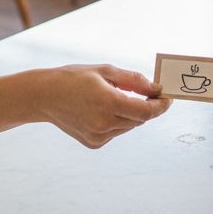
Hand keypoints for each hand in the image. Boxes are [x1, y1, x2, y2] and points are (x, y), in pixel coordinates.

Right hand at [38, 65, 171, 147]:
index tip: (168, 99)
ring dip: (130, 114)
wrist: (44, 96)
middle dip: (146, 107)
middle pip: (139, 119)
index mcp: (108, 102)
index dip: (161, 106)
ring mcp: (98, 136)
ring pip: (128, 126)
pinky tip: (99, 111)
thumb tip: (156, 89)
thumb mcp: (105, 71)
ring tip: (112, 98)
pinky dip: (116, 121)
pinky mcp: (94, 143)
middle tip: (146, 94)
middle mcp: (104, 123)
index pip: (146, 112)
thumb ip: (133, 80)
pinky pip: (116, 132)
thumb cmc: (74, 78)